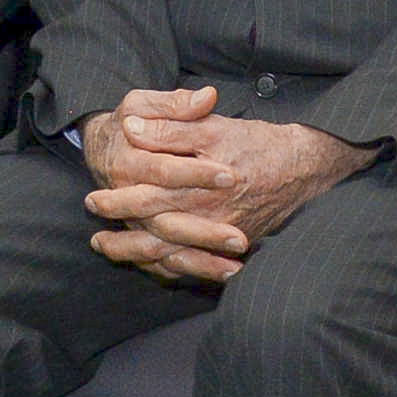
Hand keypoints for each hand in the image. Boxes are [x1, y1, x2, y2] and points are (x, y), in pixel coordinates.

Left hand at [82, 89, 374, 281]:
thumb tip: (131, 128)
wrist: (305, 167)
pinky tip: (148, 266)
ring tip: (109, 252)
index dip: (119, 199)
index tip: (92, 200)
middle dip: (122, 239)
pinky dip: (170, 270)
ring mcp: (221, 236)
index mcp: (202, 183)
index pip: (151, 194)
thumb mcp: (213, 126)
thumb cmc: (257, 142)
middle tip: (95, 239)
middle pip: (156, 233)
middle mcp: (210, 214)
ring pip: (173, 255)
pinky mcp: (231, 247)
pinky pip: (195, 267)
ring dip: (138, 257)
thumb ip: (171, 125)